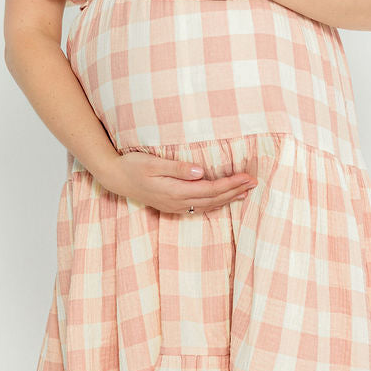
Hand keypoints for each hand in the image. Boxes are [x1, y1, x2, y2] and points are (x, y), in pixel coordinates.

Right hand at [105, 151, 255, 214]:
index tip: (247, 177)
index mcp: (175, 191)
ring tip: (246, 192)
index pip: (211, 189)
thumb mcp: (153, 163)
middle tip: (254, 182)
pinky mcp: (172, 206)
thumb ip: (176, 168)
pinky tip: (223, 200)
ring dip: (228, 198)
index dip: (231, 184)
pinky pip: (200, 207)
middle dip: (235, 190)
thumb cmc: (133, 166)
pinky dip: (215, 203)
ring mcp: (175, 206)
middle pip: (214, 199)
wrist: (115, 178)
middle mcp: (177, 203)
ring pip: (208, 205)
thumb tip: (199, 172)